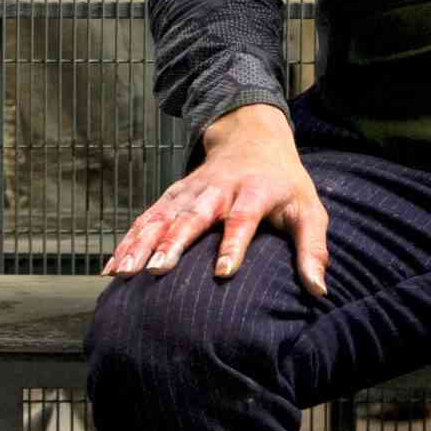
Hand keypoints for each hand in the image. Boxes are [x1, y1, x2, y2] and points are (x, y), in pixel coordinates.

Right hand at [102, 104, 328, 295]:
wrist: (253, 138)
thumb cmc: (285, 184)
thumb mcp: (309, 210)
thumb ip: (313, 249)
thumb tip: (318, 291)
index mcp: (254, 192)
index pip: (243, 218)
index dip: (233, 245)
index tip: (223, 273)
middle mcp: (218, 189)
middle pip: (194, 216)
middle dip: (174, 242)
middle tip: (157, 270)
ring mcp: (191, 191)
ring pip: (162, 216)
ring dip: (142, 243)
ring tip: (124, 274)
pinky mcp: (173, 196)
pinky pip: (146, 218)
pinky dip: (128, 241)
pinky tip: (112, 267)